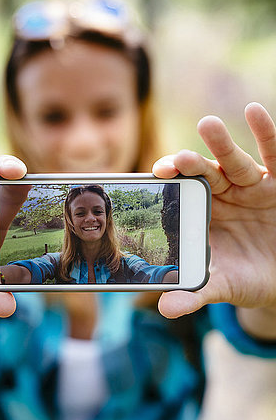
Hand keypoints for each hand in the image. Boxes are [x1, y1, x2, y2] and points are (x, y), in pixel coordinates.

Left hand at [153, 103, 275, 322]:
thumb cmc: (244, 277)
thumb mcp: (222, 284)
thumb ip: (195, 292)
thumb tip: (165, 308)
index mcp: (201, 214)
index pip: (182, 193)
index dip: (171, 180)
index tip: (157, 172)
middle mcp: (222, 195)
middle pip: (203, 173)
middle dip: (190, 163)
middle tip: (177, 159)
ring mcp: (249, 186)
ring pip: (234, 162)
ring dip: (222, 144)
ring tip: (208, 125)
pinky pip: (273, 156)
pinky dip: (266, 133)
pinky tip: (255, 112)